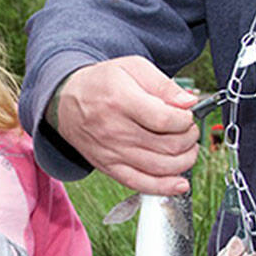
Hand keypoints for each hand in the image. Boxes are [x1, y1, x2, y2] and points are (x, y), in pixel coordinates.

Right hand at [54, 56, 200, 195]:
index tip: (187, 115)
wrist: (65, 103)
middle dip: (189, 139)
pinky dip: (164, 187)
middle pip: (166, 146)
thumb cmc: (101, 84)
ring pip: (160, 167)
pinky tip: (180, 183)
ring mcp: (112, 153)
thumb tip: (189, 103)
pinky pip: (140, 184)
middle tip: (190, 130)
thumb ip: (162, 84)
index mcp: (121, 101)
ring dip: (184, 161)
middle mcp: (115, 130)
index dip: (185, 120)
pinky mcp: (109, 168)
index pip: (164, 119)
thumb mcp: (131, 68)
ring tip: (188, 149)